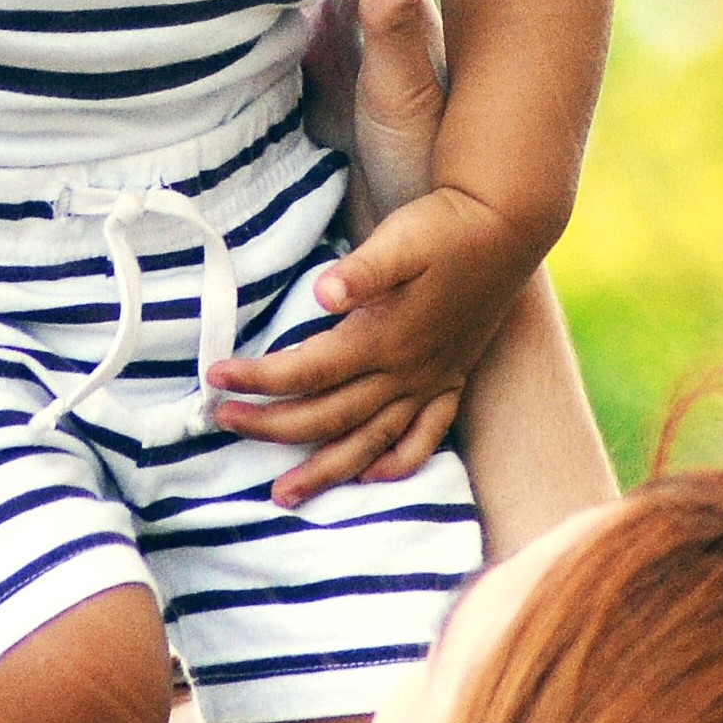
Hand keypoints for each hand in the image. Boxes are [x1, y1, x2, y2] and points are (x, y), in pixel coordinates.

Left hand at [210, 184, 530, 504]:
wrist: (507, 227)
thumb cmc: (447, 227)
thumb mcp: (402, 238)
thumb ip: (362, 270)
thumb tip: (321, 292)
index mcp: (383, 338)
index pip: (307, 371)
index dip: (258, 379)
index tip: (215, 377)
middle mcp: (405, 372)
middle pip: (327, 415)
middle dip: (271, 425)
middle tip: (222, 422)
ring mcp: (430, 381)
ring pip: (369, 441)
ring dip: (325, 471)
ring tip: (284, 496)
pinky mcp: (451, 380)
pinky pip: (424, 437)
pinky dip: (398, 462)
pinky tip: (374, 478)